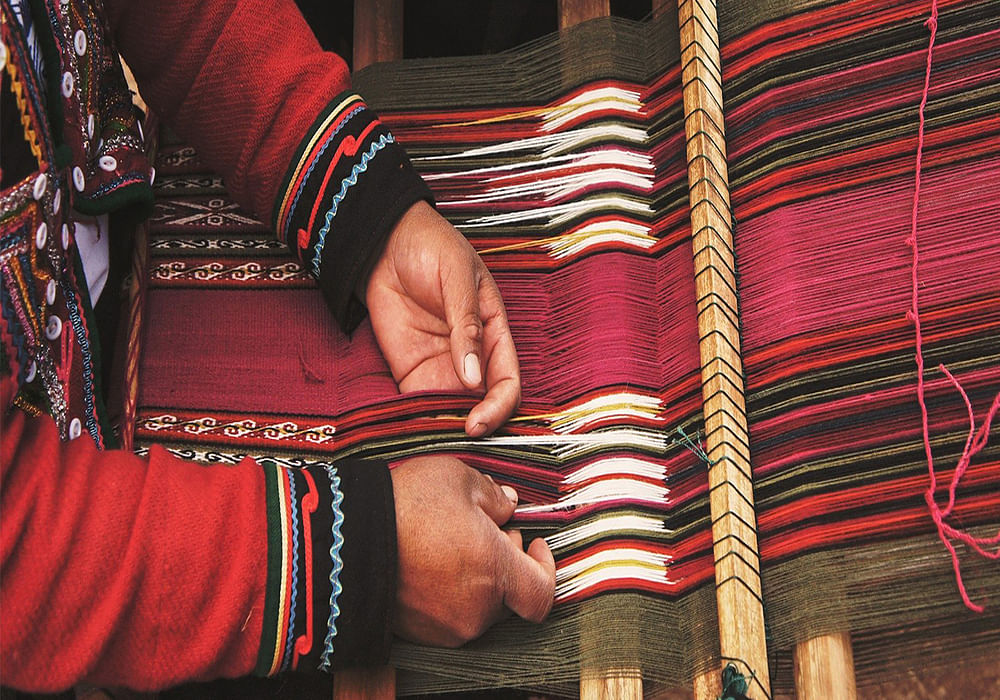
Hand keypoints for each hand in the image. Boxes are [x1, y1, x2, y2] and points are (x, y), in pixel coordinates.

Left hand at [365, 201, 520, 436]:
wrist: (385, 242)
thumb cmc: (433, 248)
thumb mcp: (457, 279)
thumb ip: (466, 327)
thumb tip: (473, 377)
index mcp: (494, 333)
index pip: (507, 381)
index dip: (499, 406)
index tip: (479, 421)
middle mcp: (471, 357)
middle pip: (483, 404)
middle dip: (475, 425)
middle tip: (457, 439)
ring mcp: (441, 366)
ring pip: (452, 410)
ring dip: (447, 428)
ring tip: (434, 441)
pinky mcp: (410, 371)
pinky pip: (419, 404)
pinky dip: (419, 421)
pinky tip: (413, 430)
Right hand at [390, 456, 555, 646]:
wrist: (345, 539)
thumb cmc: (407, 506)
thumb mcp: (459, 478)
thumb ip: (494, 495)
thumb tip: (509, 504)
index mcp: (496, 574)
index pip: (543, 593)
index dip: (546, 568)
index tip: (535, 544)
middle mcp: (476, 610)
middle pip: (510, 596)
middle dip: (506, 562)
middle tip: (486, 530)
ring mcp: (445, 626)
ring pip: (478, 605)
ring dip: (477, 577)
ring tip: (452, 543)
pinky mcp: (418, 632)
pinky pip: (448, 614)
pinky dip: (449, 591)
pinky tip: (431, 561)